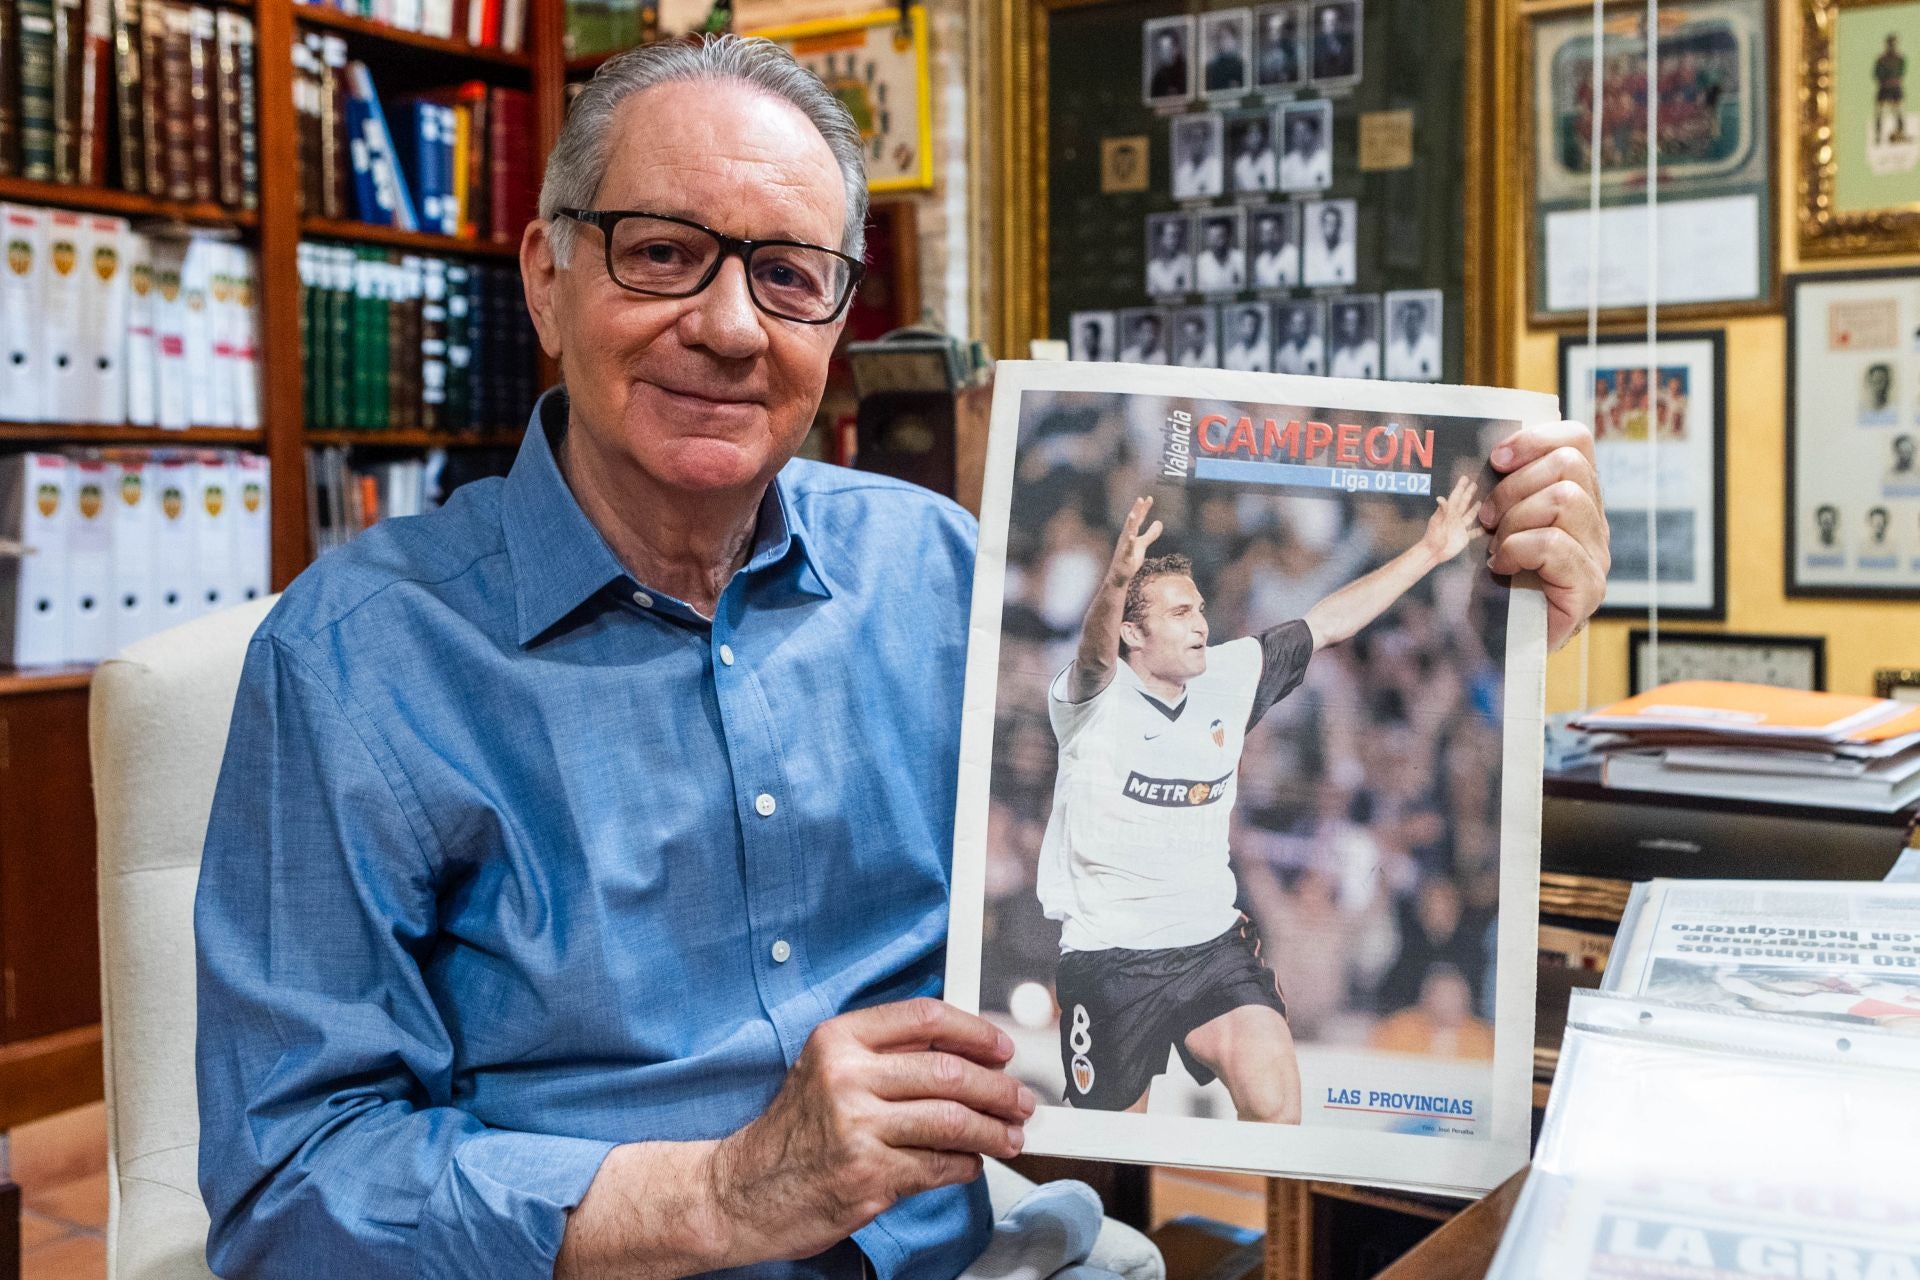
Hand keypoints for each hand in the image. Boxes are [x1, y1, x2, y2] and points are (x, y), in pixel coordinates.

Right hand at [703, 998, 1034, 1265]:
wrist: (745, 1190)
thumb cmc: (794, 1130)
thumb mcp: (826, 1069)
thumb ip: (886, 1054)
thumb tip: (966, 1052)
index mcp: (839, 1040)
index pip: (925, 1018)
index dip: (975, 1031)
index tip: (1002, 1049)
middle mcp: (846, 1078)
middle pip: (949, 1071)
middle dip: (998, 1088)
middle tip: (1020, 1099)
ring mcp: (857, 1129)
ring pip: (952, 1121)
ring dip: (993, 1130)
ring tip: (1010, 1136)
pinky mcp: (869, 1176)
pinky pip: (939, 1165)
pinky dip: (966, 1165)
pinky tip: (971, 1163)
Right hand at [1106, 496, 1164, 587]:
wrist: (1119, 576)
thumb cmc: (1130, 559)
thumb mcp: (1142, 544)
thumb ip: (1151, 534)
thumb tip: (1160, 522)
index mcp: (1130, 533)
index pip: (1138, 519)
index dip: (1143, 509)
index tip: (1149, 497)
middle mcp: (1126, 538)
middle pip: (1132, 522)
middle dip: (1136, 511)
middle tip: (1140, 499)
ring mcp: (1124, 547)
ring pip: (1127, 534)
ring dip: (1130, 524)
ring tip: (1133, 515)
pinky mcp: (1125, 558)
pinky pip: (1127, 550)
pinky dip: (1129, 543)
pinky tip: (1132, 537)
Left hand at [1419, 475, 1483, 563]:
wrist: (1433, 553)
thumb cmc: (1433, 537)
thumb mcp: (1436, 523)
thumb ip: (1440, 511)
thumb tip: (1440, 498)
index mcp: (1449, 513)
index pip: (1456, 497)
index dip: (1460, 488)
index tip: (1465, 478)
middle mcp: (1456, 518)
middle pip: (1464, 503)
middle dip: (1468, 493)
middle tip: (1474, 483)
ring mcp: (1460, 528)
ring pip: (1469, 515)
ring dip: (1475, 508)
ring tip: (1480, 501)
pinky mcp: (1464, 538)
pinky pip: (1474, 533)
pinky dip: (1480, 530)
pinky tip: (1487, 527)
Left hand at [1477, 420, 1609, 650]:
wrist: (1498, 645)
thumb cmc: (1492, 582)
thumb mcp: (1496, 525)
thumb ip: (1504, 488)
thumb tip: (1491, 452)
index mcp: (1578, 499)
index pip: (1578, 441)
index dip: (1536, 439)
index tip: (1496, 458)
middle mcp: (1596, 524)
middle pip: (1569, 465)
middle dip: (1514, 487)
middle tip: (1489, 519)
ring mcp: (1598, 557)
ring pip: (1565, 500)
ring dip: (1516, 520)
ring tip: (1497, 546)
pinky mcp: (1589, 589)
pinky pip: (1554, 545)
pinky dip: (1518, 550)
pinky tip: (1502, 568)